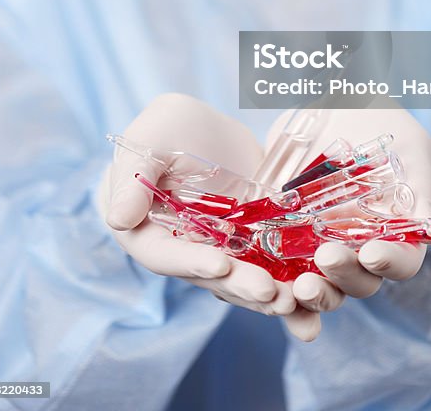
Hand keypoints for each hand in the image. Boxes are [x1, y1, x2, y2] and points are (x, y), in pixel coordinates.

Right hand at [97, 93, 320, 339]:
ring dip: (267, 296)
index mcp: (146, 232)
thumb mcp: (149, 140)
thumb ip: (133, 178)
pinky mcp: (248, 244)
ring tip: (296, 302)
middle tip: (273, 294)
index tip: (220, 265)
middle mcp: (180, 251)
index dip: (191, 262)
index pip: (166, 254)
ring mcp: (216, 251)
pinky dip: (287, 284)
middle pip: (209, 276)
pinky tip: (312, 304)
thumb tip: (118, 218)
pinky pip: (266, 269)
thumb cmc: (164, 129)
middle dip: (240, 286)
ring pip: (240, 280)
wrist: (203, 127)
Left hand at [263, 105, 430, 318]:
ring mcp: (322, 242)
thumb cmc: (377, 117)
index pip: (401, 262)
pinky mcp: (284, 234)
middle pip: (360, 281)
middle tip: (326, 259)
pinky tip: (264, 285)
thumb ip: (419, 186)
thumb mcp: (407, 143)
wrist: (326, 97)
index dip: (390, 263)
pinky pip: (280, 270)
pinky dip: (274, 285)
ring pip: (322, 285)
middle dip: (344, 277)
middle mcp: (361, 244)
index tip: (372, 253)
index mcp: (397, 229)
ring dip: (313, 294)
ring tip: (298, 285)